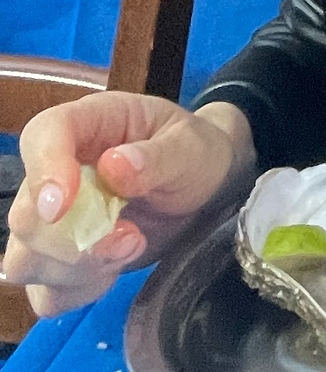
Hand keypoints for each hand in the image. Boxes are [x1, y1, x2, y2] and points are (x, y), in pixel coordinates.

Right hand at [3, 95, 254, 317]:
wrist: (208, 189)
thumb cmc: (195, 154)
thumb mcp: (190, 147)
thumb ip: (156, 156)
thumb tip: (114, 166)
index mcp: (89, 124)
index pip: (42, 135)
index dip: (44, 170)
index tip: (61, 206)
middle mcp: (61, 171)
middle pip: (25, 214)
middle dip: (71, 239)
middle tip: (130, 236)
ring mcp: (57, 221)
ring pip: (27, 260)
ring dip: (76, 269)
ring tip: (131, 247)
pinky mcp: (64, 262)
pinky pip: (46, 294)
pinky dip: (77, 292)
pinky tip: (115, 271)